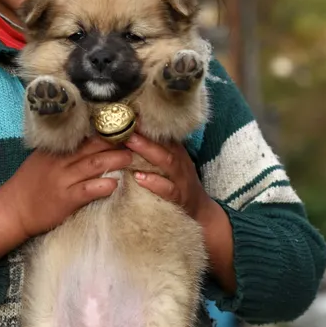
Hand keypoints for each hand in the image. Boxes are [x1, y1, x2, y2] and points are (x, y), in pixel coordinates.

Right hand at [0, 137, 131, 262]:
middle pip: (92, 147)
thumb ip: (61, 152)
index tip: (121, 127)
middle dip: (115, 143)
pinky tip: (114, 184)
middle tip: (134, 140)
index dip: (104, 131)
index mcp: (54, 150)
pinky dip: (103, 186)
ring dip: (115, 160)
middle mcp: (59, 161)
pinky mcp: (66, 199)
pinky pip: (88, 190)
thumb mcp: (41, 161)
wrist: (12, 209)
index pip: (83, 136)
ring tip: (130, 157)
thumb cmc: (28, 185)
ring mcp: (62, 180)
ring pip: (94, 165)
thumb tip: (87, 143)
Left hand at [126, 132, 236, 293]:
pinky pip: (167, 189)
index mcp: (175, 151)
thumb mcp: (167, 164)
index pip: (160, 134)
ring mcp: (181, 179)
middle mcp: (179, 161)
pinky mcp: (180, 198)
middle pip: (161, 144)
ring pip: (165, 162)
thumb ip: (151, 150)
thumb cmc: (176, 185)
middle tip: (123, 126)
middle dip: (142, 134)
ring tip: (129, 144)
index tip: (124, 114)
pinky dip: (154, 183)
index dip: (144, 123)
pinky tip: (139, 178)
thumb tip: (124, 134)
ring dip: (147, 152)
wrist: (201, 212)